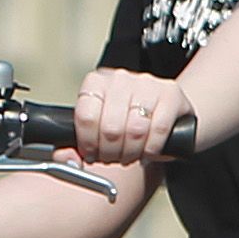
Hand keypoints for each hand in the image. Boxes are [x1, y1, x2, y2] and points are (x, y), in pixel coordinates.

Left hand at [75, 65, 189, 170]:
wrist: (166, 114)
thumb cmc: (127, 124)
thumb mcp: (98, 132)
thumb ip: (75, 147)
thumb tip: (68, 158)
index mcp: (96, 83)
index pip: (86, 117)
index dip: (88, 143)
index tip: (93, 154)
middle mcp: (120, 78)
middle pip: (110, 127)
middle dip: (110, 153)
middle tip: (113, 159)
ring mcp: (147, 84)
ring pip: (135, 130)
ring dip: (131, 153)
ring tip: (130, 156)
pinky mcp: (171, 94)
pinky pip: (158, 130)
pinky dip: (151, 149)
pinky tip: (148, 152)